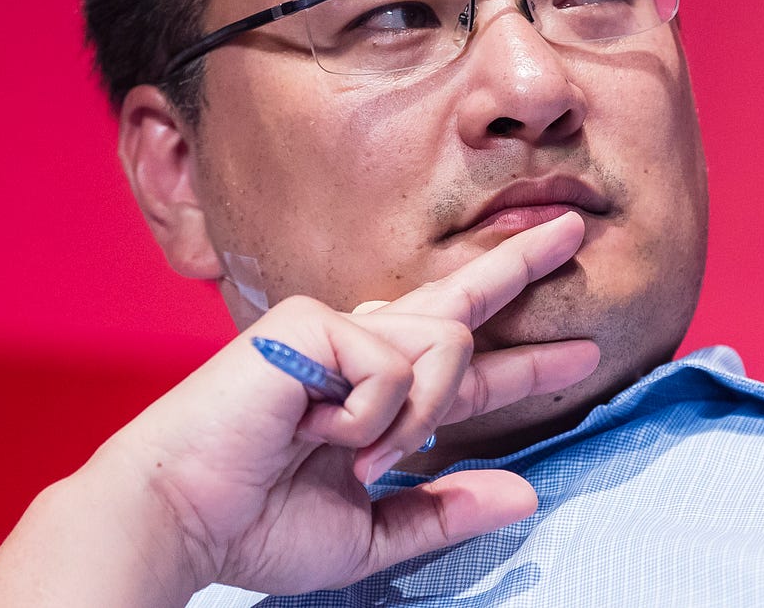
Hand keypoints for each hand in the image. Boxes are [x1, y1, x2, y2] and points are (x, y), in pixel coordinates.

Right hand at [0, 212, 597, 605]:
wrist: (181, 517)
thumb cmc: (254, 525)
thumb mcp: (369, 533)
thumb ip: (441, 510)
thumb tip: (523, 496)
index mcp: (372, 396)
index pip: (463, 373)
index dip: (523, 364)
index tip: (582, 353)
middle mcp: (359, 350)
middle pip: (460, 303)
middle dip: (519, 266)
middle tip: (573, 231)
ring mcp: (335, 329)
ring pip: (446, 345)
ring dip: (415, 415)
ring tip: (353, 454)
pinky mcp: (312, 322)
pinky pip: (393, 365)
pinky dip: (368, 415)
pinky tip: (316, 430)